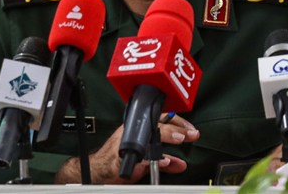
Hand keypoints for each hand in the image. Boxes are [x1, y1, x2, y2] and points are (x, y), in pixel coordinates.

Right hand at [54, 114, 198, 183]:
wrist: (97, 170)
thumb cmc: (118, 160)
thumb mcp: (145, 159)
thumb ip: (164, 160)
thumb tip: (180, 163)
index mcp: (138, 128)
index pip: (160, 118)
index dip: (177, 122)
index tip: (191, 129)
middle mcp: (132, 132)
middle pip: (156, 123)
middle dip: (176, 128)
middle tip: (190, 134)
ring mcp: (126, 143)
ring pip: (148, 135)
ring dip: (165, 136)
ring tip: (179, 139)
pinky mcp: (121, 157)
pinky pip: (139, 157)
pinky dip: (152, 159)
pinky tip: (163, 161)